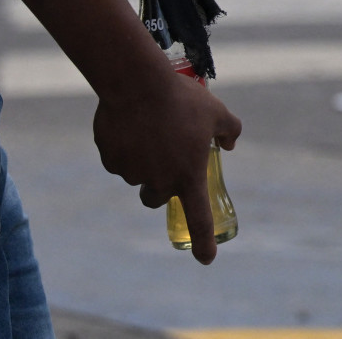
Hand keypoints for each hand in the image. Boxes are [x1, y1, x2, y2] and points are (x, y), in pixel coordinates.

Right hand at [92, 69, 241, 264]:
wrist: (138, 82)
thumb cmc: (181, 98)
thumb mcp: (215, 110)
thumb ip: (230, 130)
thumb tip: (230, 143)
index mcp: (188, 175)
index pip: (199, 219)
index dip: (203, 242)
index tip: (206, 259)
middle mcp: (160, 181)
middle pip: (157, 198)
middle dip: (159, 184)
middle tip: (162, 158)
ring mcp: (132, 173)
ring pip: (136, 174)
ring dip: (141, 160)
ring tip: (146, 127)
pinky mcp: (111, 159)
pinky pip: (117, 159)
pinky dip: (122, 146)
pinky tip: (127, 123)